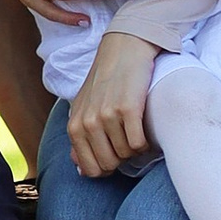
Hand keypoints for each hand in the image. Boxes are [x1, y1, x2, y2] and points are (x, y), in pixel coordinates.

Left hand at [67, 29, 157, 178]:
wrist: (123, 49)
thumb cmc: (105, 81)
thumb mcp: (84, 108)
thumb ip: (80, 138)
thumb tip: (81, 170)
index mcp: (75, 127)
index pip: (91, 170)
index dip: (107, 168)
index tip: (115, 154)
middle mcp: (88, 123)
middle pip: (110, 165)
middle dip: (122, 158)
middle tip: (127, 140)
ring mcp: (107, 116)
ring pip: (127, 154)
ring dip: (135, 147)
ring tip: (135, 129)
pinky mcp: (128, 109)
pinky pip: (139, 144)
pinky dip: (145, 142)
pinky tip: (144, 129)